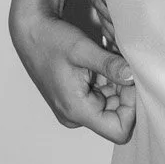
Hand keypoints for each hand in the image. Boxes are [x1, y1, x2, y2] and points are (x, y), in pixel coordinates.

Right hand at [9, 3, 135, 144]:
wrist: (31, 33)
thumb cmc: (51, 40)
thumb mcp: (82, 49)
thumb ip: (109, 65)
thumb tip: (133, 76)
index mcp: (76, 110)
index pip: (118, 130)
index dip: (131, 108)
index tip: (131, 81)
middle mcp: (75, 116)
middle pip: (117, 118)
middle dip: (127, 94)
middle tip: (125, 67)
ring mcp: (75, 109)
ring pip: (111, 107)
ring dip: (119, 87)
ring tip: (113, 62)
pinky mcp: (76, 100)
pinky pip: (102, 98)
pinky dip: (110, 83)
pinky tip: (106, 64)